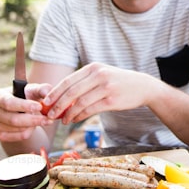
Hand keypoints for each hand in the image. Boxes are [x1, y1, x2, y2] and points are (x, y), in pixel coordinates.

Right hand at [0, 85, 52, 142]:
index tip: (39, 106)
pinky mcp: (1, 135)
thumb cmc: (28, 96)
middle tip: (49, 119)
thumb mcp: (34, 90)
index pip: (9, 103)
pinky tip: (33, 125)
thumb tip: (47, 92)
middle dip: (33, 120)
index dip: (24, 106)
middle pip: (13, 119)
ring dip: (33, 125)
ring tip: (41, 118)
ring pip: (18, 129)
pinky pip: (19, 136)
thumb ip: (42, 89)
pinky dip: (30, 131)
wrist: (22, 110)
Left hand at [37, 62, 153, 124]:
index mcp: (93, 68)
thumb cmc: (118, 82)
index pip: (68, 81)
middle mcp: (99, 75)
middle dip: (58, 105)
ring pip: (79, 103)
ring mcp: (106, 88)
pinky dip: (79, 116)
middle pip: (71, 92)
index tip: (45, 102)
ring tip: (63, 120)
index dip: (55, 92)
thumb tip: (62, 96)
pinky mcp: (112, 100)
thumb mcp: (102, 74)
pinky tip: (74, 120)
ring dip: (68, 114)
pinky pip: (90, 110)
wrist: (143, 86)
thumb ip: (84, 82)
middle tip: (50, 114)